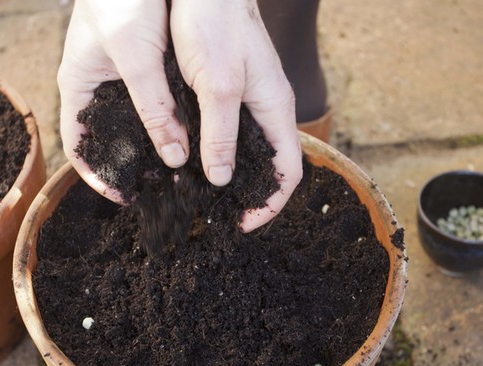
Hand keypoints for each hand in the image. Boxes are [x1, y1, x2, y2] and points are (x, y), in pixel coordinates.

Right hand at [58, 0, 188, 204]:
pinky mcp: (143, 65)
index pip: (77, 146)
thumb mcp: (135, 55)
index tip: (121, 197)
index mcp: (78, 86)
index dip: (95, 176)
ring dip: (150, 145)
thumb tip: (173, 155)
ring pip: (132, 123)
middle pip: (108, 139)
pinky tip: (188, 133)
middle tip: (157, 188)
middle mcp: (97, 85)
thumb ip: (154, 105)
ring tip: (175, 170)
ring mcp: (119, 75)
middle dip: (129, 166)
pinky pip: (152, 104)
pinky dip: (166, 121)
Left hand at [170, 0, 301, 230]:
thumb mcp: (217, 86)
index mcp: (275, 108)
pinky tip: (192, 161)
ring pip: (248, 150)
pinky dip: (217, 152)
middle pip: (270, 166)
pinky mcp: (228, 90)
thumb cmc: (215, 24)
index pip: (289, 172)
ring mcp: (249, 99)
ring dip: (232, 176)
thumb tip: (221, 179)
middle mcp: (266, 108)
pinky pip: (229, 132)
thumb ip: (221, 134)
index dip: (271, 204)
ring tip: (204, 198)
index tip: (245, 224)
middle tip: (220, 217)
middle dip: (251, 195)